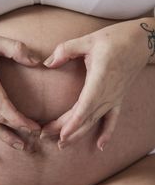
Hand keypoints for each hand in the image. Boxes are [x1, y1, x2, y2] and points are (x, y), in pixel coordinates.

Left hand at [40, 20, 147, 150]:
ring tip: (61, 144)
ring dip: (79, 134)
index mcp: (100, 78)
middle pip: (86, 117)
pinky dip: (107, 132)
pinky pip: (113, 118)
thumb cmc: (114, 39)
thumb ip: (66, 50)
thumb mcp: (88, 40)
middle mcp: (108, 92)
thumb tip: (47, 64)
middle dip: (66, 130)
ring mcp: (114, 97)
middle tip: (44, 137)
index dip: (74, 122)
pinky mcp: (119, 97)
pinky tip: (100, 146)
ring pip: (95, 121)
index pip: (85, 106)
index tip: (60, 135)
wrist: (141, 41)